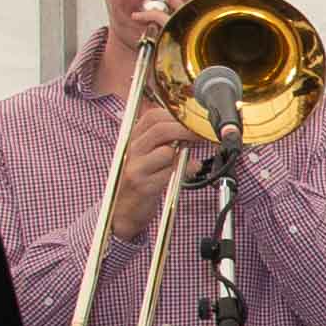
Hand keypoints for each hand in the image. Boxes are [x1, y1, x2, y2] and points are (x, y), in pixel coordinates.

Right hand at [106, 96, 192, 247]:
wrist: (123, 209)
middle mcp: (132, 150)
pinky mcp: (144, 185)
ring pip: (166, 152)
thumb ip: (166, 141)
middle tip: (203, 134)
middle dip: (187, 130)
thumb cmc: (141, 179)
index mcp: (134, 138)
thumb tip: (191, 129)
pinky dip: (186, 169)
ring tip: (191, 157)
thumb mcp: (149, 155)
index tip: (195, 121)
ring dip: (184, 153)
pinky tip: (192, 168)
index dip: (176, 116)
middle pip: (161, 130)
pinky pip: (170, 173)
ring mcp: (136, 168)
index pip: (153, 116)